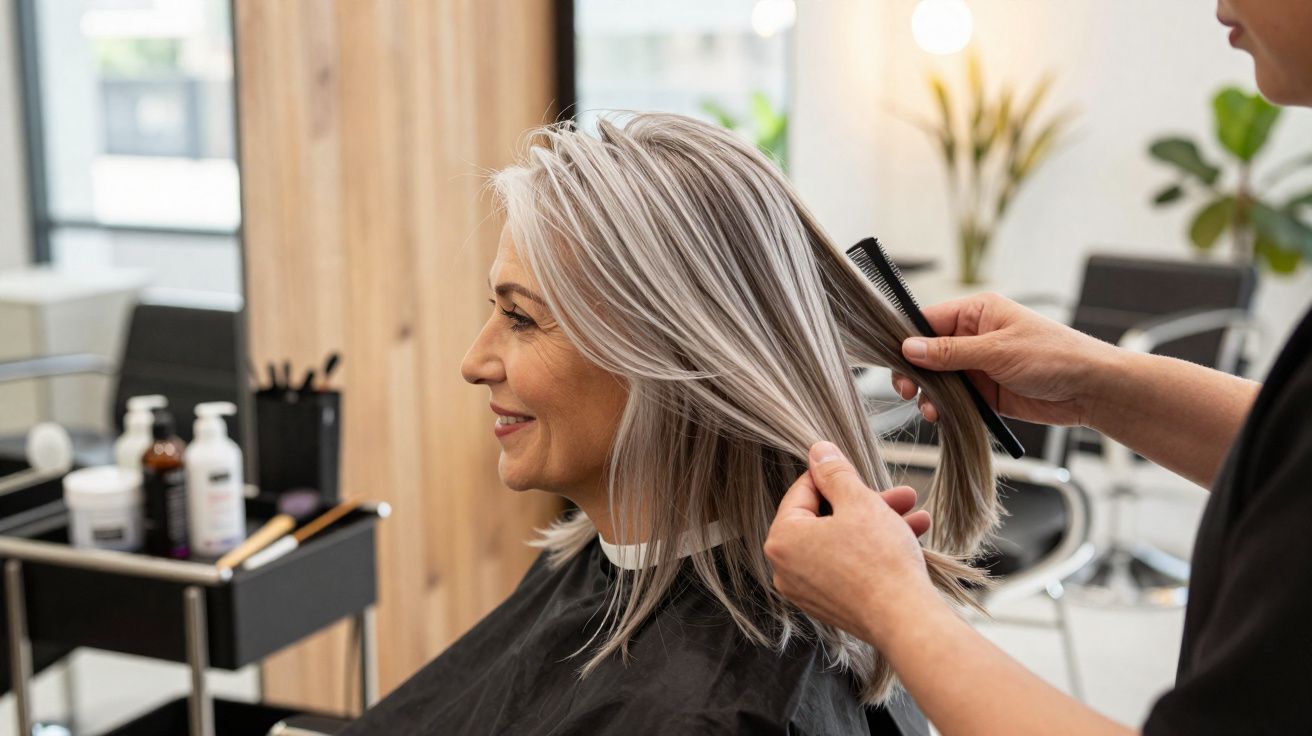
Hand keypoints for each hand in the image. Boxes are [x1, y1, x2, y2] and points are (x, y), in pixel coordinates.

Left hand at [765, 441, 938, 644]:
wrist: (906, 621)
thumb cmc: (879, 559)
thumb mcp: (858, 502)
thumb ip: (835, 472)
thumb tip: (818, 451)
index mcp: (782, 539)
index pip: (802, 492)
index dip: (833, 475)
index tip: (855, 467)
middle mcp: (786, 568)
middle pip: (825, 519)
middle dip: (868, 502)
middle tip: (901, 494)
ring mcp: (807, 591)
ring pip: (842, 543)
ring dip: (879, 524)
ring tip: (915, 515)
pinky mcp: (830, 606)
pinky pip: (848, 567)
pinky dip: (873, 551)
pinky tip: (911, 537)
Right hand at [890, 292, 1115, 426]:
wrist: (1090, 390)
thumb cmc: (1054, 356)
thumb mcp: (998, 350)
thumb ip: (950, 352)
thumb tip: (909, 347)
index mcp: (977, 313)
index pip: (928, 320)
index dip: (907, 338)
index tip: (893, 359)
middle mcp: (974, 337)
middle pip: (927, 352)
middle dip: (914, 371)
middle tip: (906, 388)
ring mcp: (978, 365)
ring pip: (938, 378)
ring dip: (928, 393)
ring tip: (928, 407)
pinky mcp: (985, 392)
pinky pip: (953, 398)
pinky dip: (943, 407)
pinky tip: (939, 415)